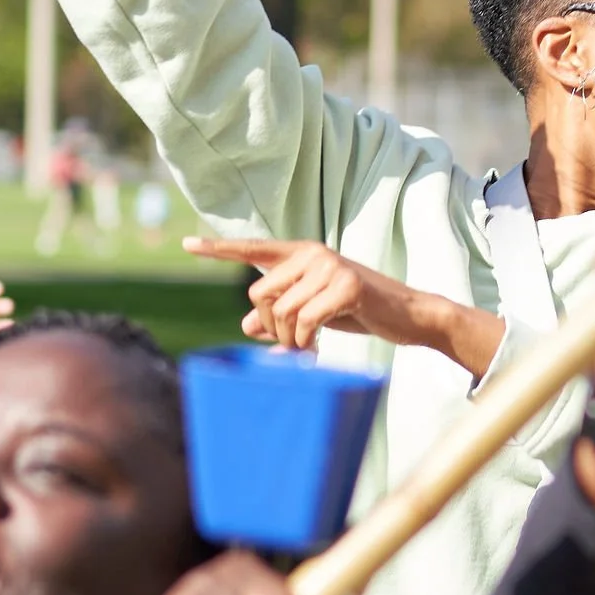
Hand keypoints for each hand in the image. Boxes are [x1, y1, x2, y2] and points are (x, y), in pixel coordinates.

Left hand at [185, 233, 504, 377]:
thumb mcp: (314, 312)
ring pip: (280, 311)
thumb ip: (281, 314)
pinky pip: (304, 320)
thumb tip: (247, 325)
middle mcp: (312, 253)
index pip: (254, 250)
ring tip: (307, 348)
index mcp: (302, 254)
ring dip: (289, 340)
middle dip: (270, 326)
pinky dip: (305, 341)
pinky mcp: (346, 285)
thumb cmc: (359, 312)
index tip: (187, 245)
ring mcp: (329, 266)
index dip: (219, 249)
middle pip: (259, 294)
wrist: (407, 315)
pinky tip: (316, 348)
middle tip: (292, 342)